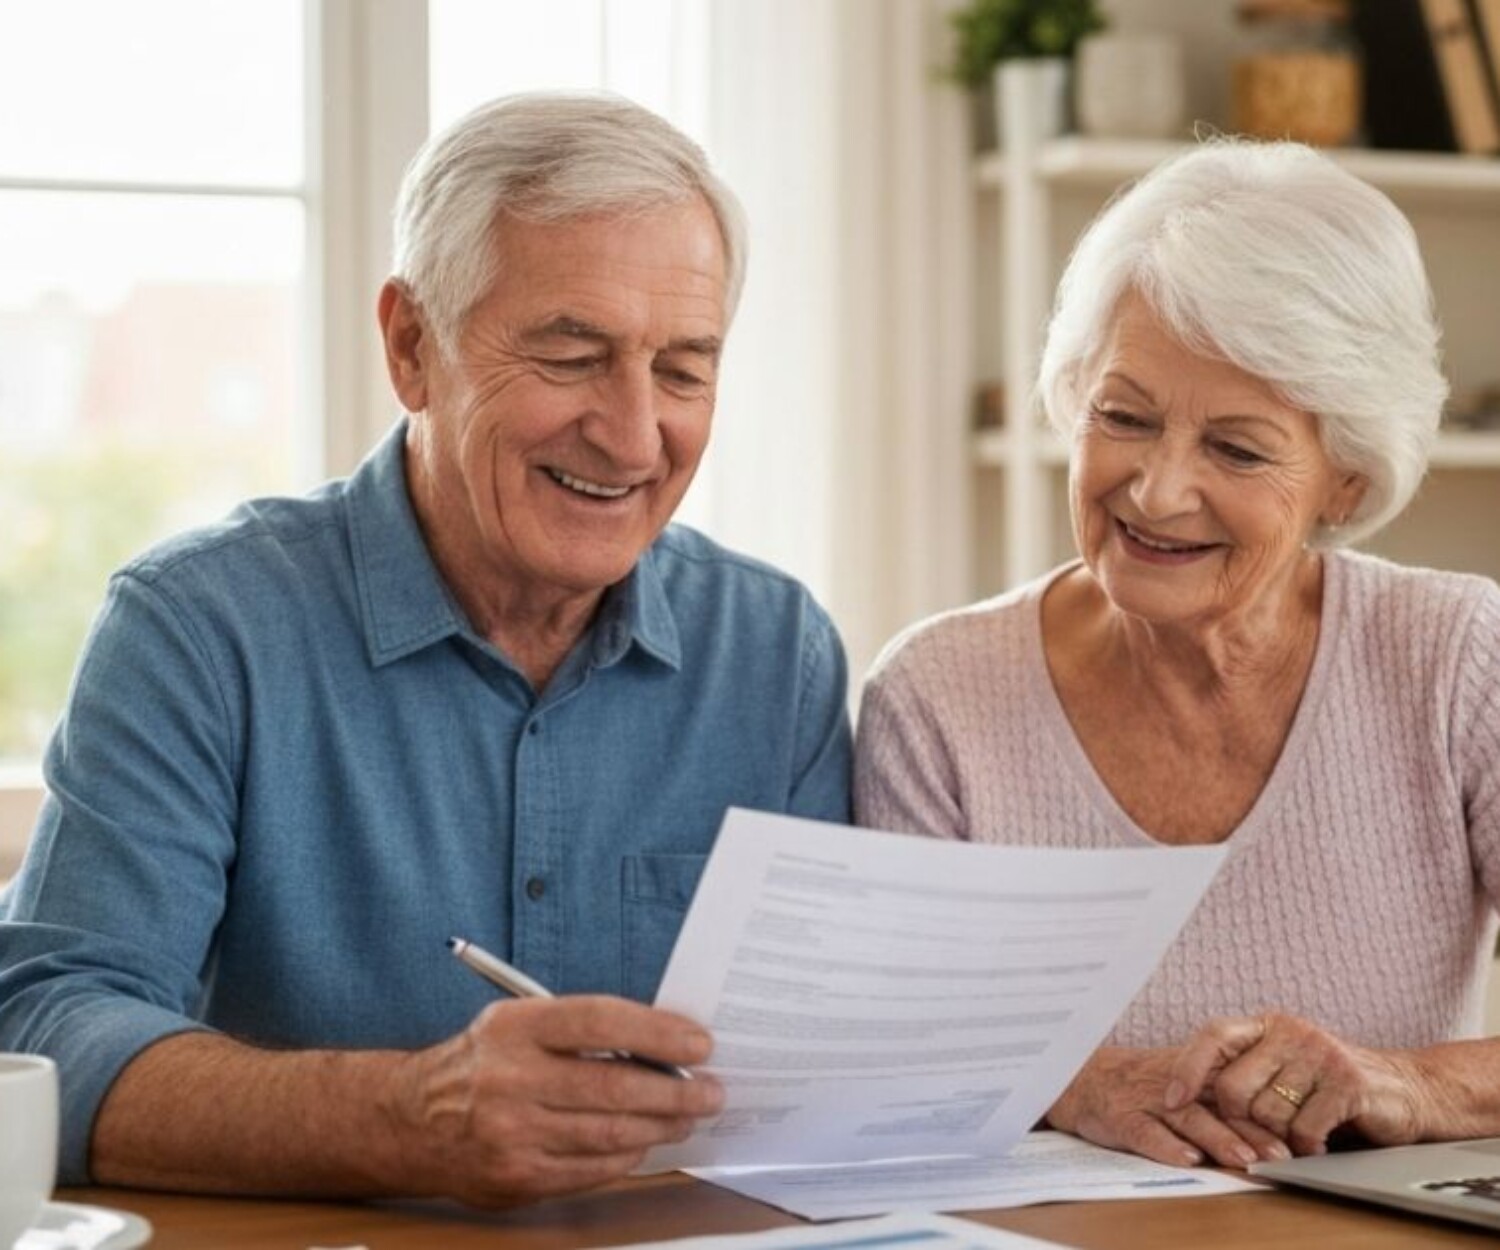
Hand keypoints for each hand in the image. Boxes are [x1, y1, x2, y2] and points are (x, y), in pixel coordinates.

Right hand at [389, 995, 722, 1204]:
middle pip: (613, 1087)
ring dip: (661, 1127)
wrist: (410, 1121)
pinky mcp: (516, 1178)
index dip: (658, 1032)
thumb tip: (663, 1042)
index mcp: (515, 1027)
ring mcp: (511, 1133)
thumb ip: (581, 1030)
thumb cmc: (483, 1063)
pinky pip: (590, 1171)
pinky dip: (627, 1158)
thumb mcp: (519, 1023)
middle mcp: (510, 1079)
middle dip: (675, 1092)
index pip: (600, 1022)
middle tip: (712, 1091)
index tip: (700, 1044)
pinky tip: (645, 1144)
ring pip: (608, 1135)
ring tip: (688, 1117)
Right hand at [1046, 1045, 1290, 1168]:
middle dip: (1251, 1130)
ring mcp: (1147, 1099)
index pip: (1237, 1092)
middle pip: (1218, 1105)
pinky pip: (1144, 1130)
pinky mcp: (1120, 1116)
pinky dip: (1165, 1146)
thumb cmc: (1141, 1086)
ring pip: (1187, 1117)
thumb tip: (1278, 1130)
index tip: (1297, 1138)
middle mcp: (1175, 1085)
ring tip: (1243, 1159)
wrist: (1081, 1077)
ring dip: (1217, 1138)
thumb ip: (1220, 1101)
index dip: (1267, 1114)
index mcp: (1195, 1076)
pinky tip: (1187, 1159)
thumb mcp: (1183, 1083)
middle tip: (1282, 1155)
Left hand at [1164, 1013, 1425, 1156]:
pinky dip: (1306, 1146)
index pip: (1213, 1035)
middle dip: (1241, 1122)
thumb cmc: (1329, 1087)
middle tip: (1262, 1134)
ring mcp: (1321, 1054)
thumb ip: (1244, 1074)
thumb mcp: (1282, 1068)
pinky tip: (1319, 1143)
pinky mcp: (1348, 1083)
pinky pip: (1304, 1129)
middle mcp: (1292, 1031)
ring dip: (1279, 1138)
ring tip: (1299, 1133)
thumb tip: (1181, 1101)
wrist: (1406, 1091)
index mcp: (1268, 1024)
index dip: (1187, 1068)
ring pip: (1268, 1113)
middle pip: (1234, 1087)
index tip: (1170, 1100)